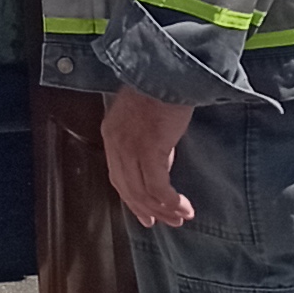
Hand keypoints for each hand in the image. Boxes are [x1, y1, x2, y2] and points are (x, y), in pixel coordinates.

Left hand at [100, 88, 198, 229]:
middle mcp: (116, 144)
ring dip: (164, 209)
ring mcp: (131, 148)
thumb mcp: (144, 116)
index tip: (146, 213)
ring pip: (143, 192)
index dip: (132, 199)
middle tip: (165, 222)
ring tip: (180, 217)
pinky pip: (158, 186)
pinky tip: (183, 206)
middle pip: (128, 189)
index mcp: (111, 134)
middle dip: (148, 209)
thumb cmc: (161, 87)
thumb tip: (159, 164)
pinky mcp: (150, 149)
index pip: (117, 176)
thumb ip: (145, 140)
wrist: (168, 70)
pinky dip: (171, 201)